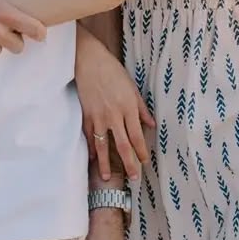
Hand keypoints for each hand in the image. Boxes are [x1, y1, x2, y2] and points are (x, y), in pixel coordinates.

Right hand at [75, 33, 153, 179]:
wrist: (89, 61)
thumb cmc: (113, 72)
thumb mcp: (132, 88)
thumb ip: (142, 109)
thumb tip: (151, 125)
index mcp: (128, 108)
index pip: (137, 136)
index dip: (141, 151)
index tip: (145, 162)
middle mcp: (114, 115)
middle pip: (123, 145)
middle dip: (129, 163)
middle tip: (133, 178)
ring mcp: (98, 117)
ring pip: (103, 145)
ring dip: (105, 163)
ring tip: (107, 177)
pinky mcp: (86, 115)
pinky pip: (89, 136)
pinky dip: (91, 148)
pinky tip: (93, 158)